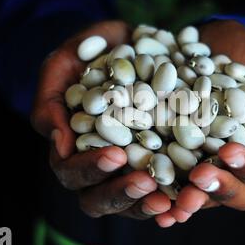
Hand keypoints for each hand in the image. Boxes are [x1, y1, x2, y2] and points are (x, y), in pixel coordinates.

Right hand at [31, 21, 170, 219]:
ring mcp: (131, 168)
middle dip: (121, 192)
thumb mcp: (64, 64)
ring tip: (169, 197)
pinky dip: (178, 197)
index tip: (115, 154)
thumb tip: (61, 146)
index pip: (71, 171)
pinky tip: (192, 196)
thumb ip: (52, 102)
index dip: (90, 168)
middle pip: (100, 198)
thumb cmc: (92, 50)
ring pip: (133, 202)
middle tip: (145, 182)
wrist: (135, 41)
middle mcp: (100, 165)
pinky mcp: (163, 164)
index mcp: (72, 147)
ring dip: (149, 203)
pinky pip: (167, 190)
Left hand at [155, 20, 244, 226]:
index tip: (228, 152)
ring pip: (203, 195)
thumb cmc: (244, 52)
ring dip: (189, 202)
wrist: (205, 42)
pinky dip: (162, 196)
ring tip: (173, 203)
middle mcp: (234, 163)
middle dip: (219, 188)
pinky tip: (152, 203)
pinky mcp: (174, 157)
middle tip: (198, 177)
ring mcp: (204, 163)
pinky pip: (171, 183)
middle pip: (237, 193)